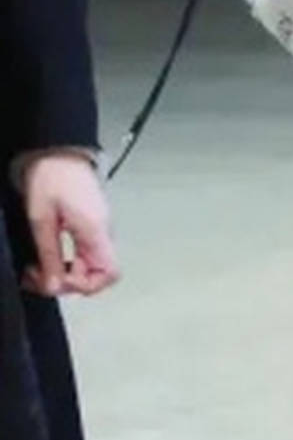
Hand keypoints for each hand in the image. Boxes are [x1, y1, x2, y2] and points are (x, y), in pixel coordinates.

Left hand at [20, 153, 119, 297]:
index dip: (83, 285)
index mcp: (95, 230)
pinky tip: (46, 256)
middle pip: (99, 275)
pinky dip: (66, 263)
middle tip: (38, 277)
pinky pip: (85, 255)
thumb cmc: (52, 178)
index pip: (108, 273)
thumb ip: (50, 255)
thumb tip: (54, 285)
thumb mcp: (42, 220)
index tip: (55, 279)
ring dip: (64, 274)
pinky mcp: (91, 226)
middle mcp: (103, 231)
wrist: (58, 154)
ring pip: (91, 267)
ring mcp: (99, 229)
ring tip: (37, 268)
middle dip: (67, 283)